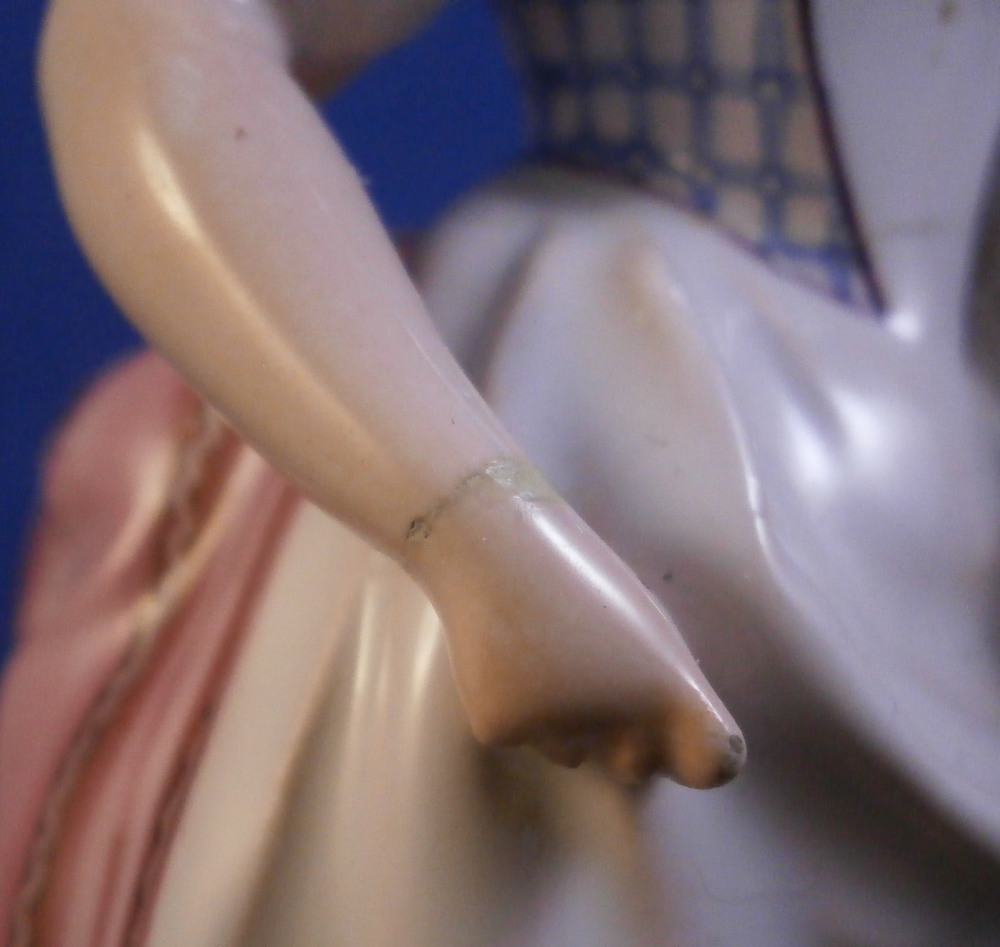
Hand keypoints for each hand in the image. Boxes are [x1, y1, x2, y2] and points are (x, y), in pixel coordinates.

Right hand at [403, 461, 744, 788]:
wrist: (492, 542)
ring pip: (572, 752)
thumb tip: (661, 737)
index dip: (701, 758)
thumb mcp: (644, 625)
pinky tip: (504, 655)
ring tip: (542, 647)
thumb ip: (661, 686)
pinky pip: (520, 736)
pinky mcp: (502, 729)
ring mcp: (559, 731)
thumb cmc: (578, 574)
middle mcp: (621, 724)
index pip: (712, 765)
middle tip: (594, 672)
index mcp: (670, 691)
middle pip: (637, 768)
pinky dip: (513, 706)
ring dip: (562, 720)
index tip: (683, 739)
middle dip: (624, 741)